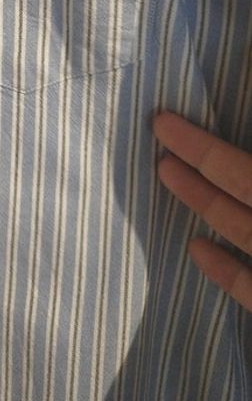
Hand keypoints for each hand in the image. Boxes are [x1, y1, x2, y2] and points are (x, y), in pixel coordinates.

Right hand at [152, 111, 251, 311]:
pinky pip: (247, 283)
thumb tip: (219, 130)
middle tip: (157, 128)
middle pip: (241, 182)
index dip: (201, 143)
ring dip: (204, 199)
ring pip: (241, 227)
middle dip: (202, 157)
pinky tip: (195, 248)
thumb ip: (241, 170)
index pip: (241, 164)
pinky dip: (223, 266)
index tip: (164, 117)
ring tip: (164, 172)